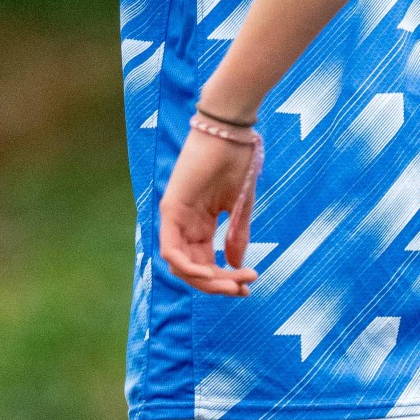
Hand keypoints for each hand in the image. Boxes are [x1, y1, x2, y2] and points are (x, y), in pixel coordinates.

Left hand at [158, 116, 262, 297]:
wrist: (230, 131)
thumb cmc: (238, 160)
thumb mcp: (241, 207)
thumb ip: (237, 236)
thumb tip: (236, 266)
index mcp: (200, 223)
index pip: (204, 262)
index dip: (224, 280)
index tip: (249, 286)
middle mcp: (185, 223)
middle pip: (192, 269)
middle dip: (217, 285)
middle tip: (243, 289)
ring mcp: (176, 216)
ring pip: (180, 265)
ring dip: (206, 281)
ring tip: (233, 284)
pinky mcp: (170, 208)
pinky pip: (171, 250)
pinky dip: (188, 268)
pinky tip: (211, 274)